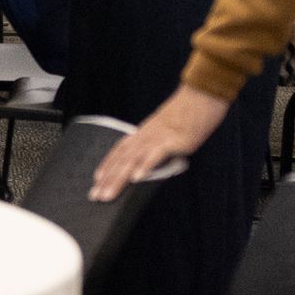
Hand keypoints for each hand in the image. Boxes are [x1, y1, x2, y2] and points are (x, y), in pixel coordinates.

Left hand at [91, 85, 229, 200]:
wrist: (199, 98)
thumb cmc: (185, 117)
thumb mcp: (166, 133)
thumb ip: (156, 148)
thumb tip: (152, 164)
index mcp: (141, 134)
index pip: (118, 152)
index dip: (106, 166)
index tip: (96, 181)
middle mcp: (144, 136)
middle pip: (121, 159)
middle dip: (107, 179)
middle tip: (95, 196)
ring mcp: (156, 138)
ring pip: (132, 160)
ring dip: (119, 178)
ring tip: (109, 194)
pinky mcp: (172, 140)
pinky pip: (155, 155)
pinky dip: (145, 166)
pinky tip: (137, 178)